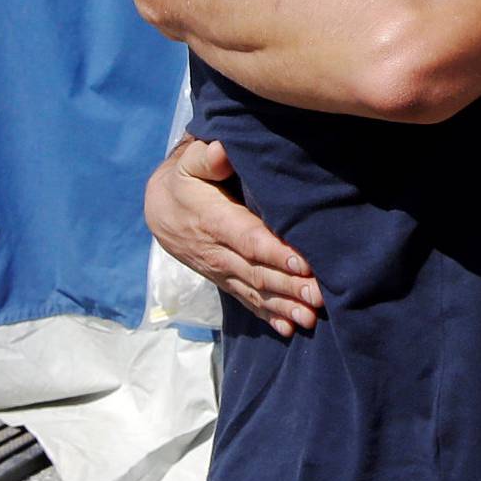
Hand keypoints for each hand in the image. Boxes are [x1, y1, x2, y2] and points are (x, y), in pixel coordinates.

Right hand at [144, 135, 322, 338]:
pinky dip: (268, 317)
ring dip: (284, 306)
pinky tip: (290, 329)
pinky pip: (246, 302)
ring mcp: (221, 271)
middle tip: (321, 295)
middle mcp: (217, 251)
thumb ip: (207, 157)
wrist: (160, 210)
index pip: (248, 240)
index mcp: (214, 221)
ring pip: (254, 292)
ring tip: (312, 318)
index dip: (275, 253)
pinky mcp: (224, 280)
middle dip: (289, 286)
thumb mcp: (190, 163)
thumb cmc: (185, 180)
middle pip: (256, 272)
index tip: (304, 263)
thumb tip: (222, 151)